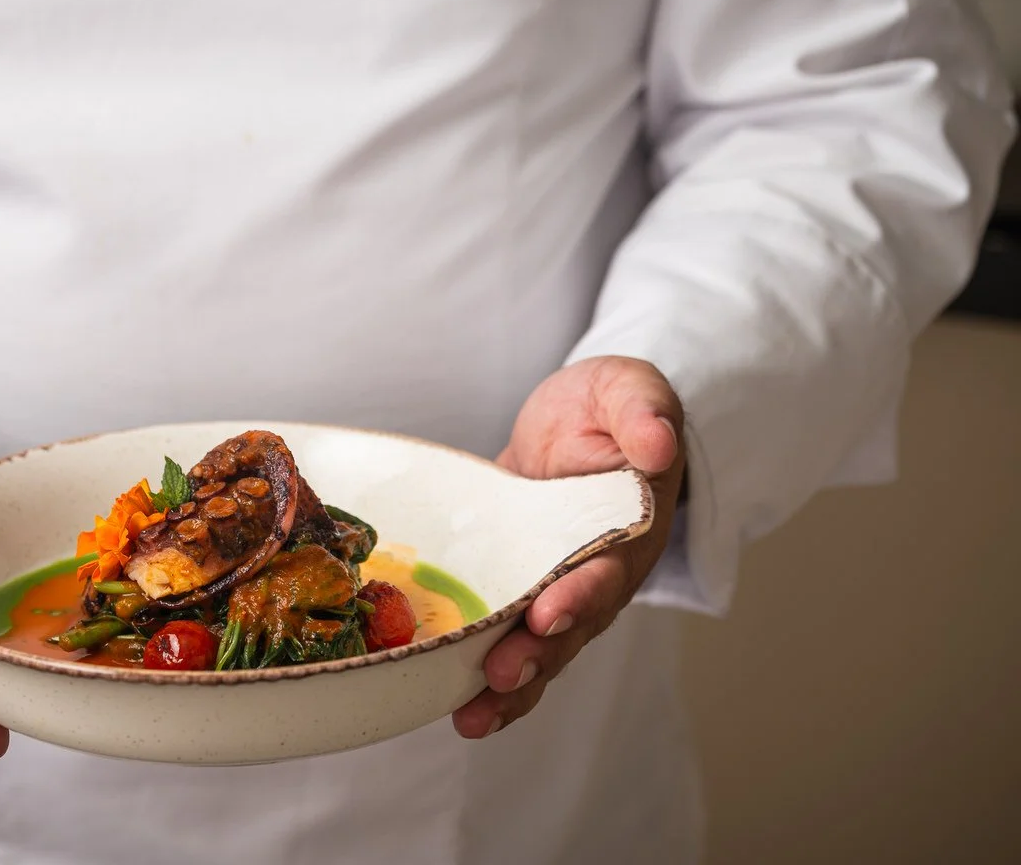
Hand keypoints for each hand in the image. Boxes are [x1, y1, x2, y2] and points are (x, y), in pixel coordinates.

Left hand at [453, 356, 684, 738]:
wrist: (581, 421)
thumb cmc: (611, 406)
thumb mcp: (628, 387)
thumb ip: (644, 409)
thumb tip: (657, 445)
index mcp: (629, 529)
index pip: (608, 569)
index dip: (580, 595)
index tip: (548, 612)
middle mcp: (597, 573)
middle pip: (571, 628)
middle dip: (535, 656)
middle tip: (498, 676)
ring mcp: (557, 588)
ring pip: (539, 650)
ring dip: (508, 687)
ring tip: (471, 718)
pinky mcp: (517, 589)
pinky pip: (505, 638)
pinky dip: (479, 675)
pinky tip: (447, 704)